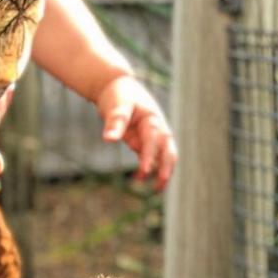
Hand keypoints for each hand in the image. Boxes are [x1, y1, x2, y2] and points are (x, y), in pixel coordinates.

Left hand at [95, 74, 177, 190]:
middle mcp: (157, 129)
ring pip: (163, 157)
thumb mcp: (116, 105)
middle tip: (159, 187)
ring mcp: (153, 136)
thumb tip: (109, 139)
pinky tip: (140, 180)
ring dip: (162, 172)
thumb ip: (114, 122)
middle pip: (168, 152)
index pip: (152, 141)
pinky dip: (149, 168)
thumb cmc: (118, 95)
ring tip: (156, 190)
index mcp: (152, 119)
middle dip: (166, 169)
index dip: (149, 156)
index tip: (144, 171)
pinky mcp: (145, 141)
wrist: (118, 87)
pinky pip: (151, 158)